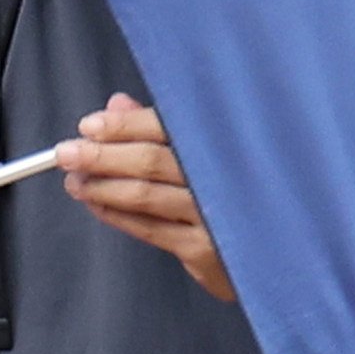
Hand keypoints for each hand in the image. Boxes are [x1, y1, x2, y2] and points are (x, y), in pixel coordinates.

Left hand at [61, 98, 235, 302]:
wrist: (287, 250)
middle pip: (152, 160)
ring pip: (146, 196)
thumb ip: (164, 127)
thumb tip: (117, 104)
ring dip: (103, 187)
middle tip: (67, 153)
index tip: (90, 125)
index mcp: (224, 144)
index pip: (167, 127)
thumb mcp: (212, 152)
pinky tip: (95, 204)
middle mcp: (221, 177)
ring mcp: (214, 215)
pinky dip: (116, 214)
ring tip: (74, 180)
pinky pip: (149, 228)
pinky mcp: (205, 250)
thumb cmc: (244, 192)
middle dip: (102, 156)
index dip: (125, 125)